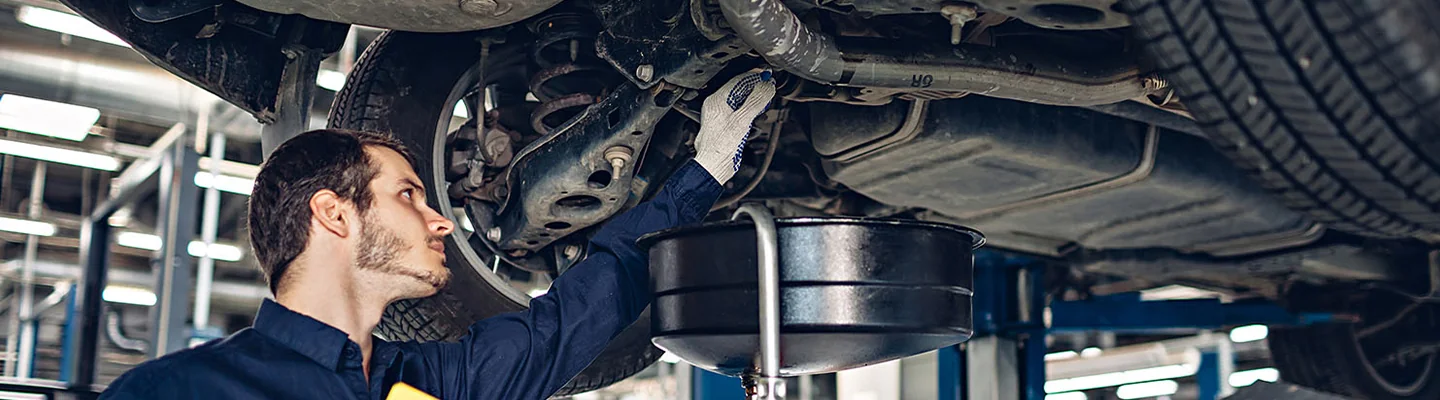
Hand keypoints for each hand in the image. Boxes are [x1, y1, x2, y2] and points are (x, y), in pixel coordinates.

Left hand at [693, 70, 776, 184]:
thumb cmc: (720, 147)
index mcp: (716, 100)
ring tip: (766, 103)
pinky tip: (757, 119)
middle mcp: (716, 106)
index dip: (755, 76)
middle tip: (770, 88)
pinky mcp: (726, 126)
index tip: (768, 75)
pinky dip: (751, 114)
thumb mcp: (742, 120)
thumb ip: (756, 101)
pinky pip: (740, 114)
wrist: (714, 167)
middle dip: (756, 89)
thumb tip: (766, 85)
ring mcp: (721, 116)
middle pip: (740, 90)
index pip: (738, 80)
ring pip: (741, 102)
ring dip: (755, 102)